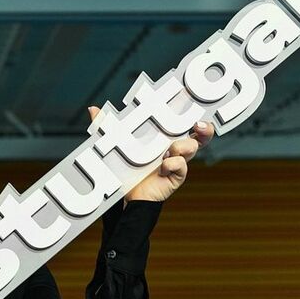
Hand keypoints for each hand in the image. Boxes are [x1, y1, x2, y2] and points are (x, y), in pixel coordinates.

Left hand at [86, 108, 212, 202]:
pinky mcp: (175, 177)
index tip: (196, 102)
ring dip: (183, 145)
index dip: (195, 111)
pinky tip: (163, 166)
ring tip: (168, 151)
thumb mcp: (113, 144)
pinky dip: (174, 164)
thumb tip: (93, 109)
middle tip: (199, 124)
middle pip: (201, 135)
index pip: (185, 121)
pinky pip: (182, 167)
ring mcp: (176, 163)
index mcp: (164, 136)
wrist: (121, 196)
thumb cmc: (122, 167)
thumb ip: (106, 126)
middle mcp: (174, 148)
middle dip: (206, 128)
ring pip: (192, 147)